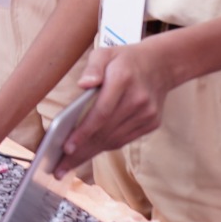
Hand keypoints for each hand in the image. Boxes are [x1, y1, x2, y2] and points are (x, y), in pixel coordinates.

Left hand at [55, 41, 171, 176]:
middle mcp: (138, 100)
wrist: (161, 64)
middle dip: (80, 151)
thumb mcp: (104, 53)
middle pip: (105, 131)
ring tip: (69, 164)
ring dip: (90, 153)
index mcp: (123, 79)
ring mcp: (147, 114)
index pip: (101, 112)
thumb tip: (83, 85)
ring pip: (114, 140)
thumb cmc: (125, 60)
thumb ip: (92, 68)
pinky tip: (88, 152)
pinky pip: (124, 139)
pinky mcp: (152, 123)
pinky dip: (105, 147)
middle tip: (59, 168)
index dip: (83, 132)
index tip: (66, 147)